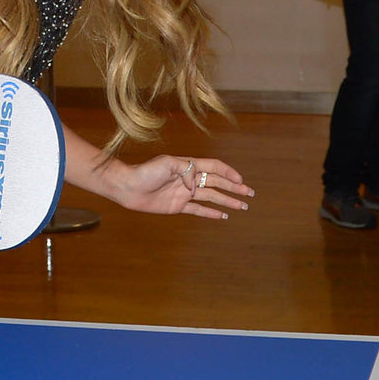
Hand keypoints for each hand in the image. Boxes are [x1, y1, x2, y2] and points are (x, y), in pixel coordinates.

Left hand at [100, 156, 252, 219]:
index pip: (214, 168)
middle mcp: (189, 179)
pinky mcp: (178, 206)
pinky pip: (198, 210)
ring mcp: (185, 193)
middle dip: (234, 188)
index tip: (241, 180)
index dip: (229, 173)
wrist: (128, 187)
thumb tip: (196, 186)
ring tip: (243, 206)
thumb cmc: (145, 172)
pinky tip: (223, 216)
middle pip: (217, 183)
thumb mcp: (167, 164)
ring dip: (227, 201)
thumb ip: (186, 170)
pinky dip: (211, 213)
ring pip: (212, 197)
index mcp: (188, 166)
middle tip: (250, 193)